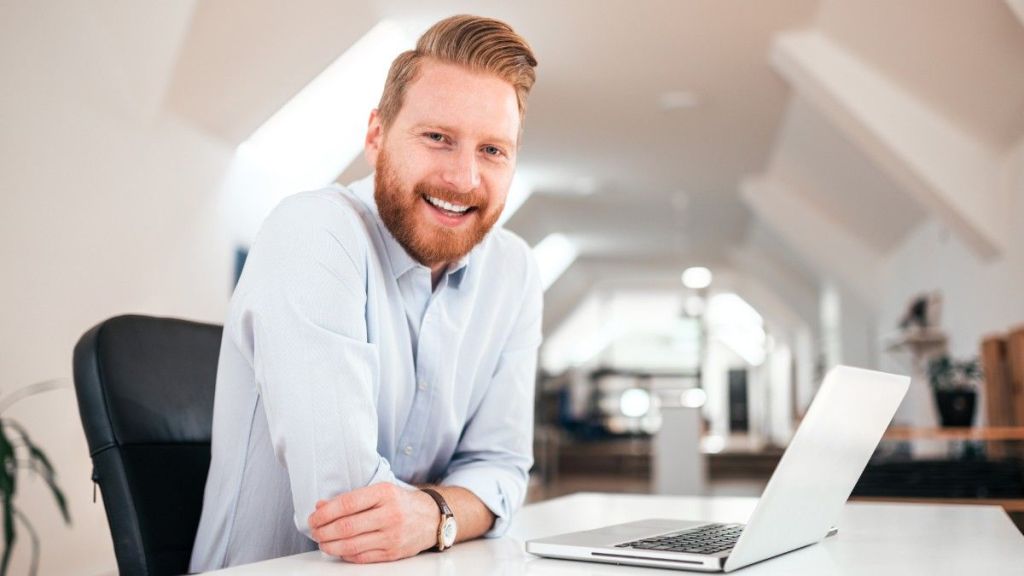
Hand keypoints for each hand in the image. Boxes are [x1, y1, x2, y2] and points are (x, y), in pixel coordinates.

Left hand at [308, 483, 438, 562]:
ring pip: (352, 545)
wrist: (431, 518)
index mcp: (384, 493)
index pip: (347, 503)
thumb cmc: (401, 503)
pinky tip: (339, 549)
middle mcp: (390, 514)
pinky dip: (345, 554)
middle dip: (324, 531)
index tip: (314, 517)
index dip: (325, 513)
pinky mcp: (393, 553)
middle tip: (314, 531)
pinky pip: (362, 557)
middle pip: (346, 526)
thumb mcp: (379, 492)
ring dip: (330, 545)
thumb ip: (351, 499)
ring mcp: (392, 536)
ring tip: (322, 542)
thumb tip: (321, 506)